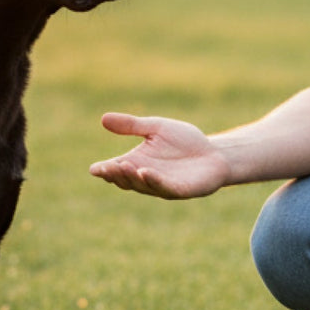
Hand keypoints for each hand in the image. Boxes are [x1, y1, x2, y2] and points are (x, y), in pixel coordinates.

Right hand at [90, 113, 231, 199]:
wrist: (215, 153)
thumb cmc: (184, 141)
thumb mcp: (156, 128)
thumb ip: (132, 125)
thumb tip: (103, 118)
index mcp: (137, 162)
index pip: (115, 169)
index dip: (104, 170)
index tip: (94, 169)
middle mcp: (146, 177)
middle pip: (125, 180)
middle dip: (116, 174)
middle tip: (107, 168)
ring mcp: (162, 186)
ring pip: (142, 185)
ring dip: (131, 177)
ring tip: (123, 166)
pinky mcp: (180, 190)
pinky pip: (164, 188)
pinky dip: (153, 181)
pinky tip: (145, 172)